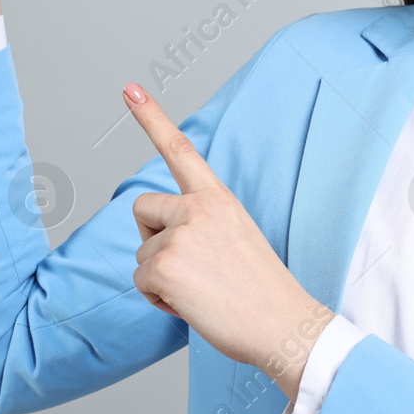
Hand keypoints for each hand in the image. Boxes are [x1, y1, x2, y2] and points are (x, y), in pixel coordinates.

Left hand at [122, 81, 331, 402]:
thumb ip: (202, 224)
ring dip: (161, 276)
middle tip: (193, 267)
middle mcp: (197, 208)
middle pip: (142, 211)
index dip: (150, 117)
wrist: (283, 325)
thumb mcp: (237, 237)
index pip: (179, 150)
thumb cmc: (262, 291)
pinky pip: (141, 282)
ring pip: (141, 253)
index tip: (129, 88)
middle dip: (153, 237)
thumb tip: (167, 239)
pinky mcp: (164, 267)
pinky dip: (159, 300)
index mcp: (218, 198)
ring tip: (203, 290)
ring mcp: (179, 236)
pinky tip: (193, 305)